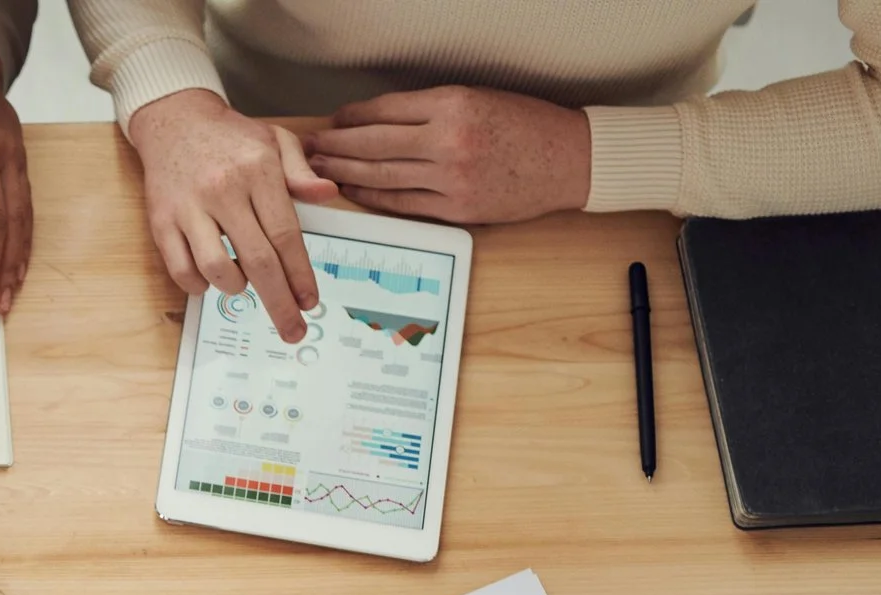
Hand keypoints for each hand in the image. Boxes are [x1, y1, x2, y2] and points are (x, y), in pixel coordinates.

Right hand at [125, 87, 334, 342]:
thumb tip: (327, 195)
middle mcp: (224, 190)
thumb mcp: (274, 141)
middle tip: (292, 329)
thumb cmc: (228, 136)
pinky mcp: (162, 221)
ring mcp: (189, 208)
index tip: (310, 301)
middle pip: (258, 261)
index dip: (300, 275)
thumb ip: (301, 172)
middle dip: (279, 302)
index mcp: (258, 170)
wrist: (173, 119)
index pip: (286, 234)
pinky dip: (198, 285)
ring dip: (236, 288)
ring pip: (218, 269)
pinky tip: (209, 279)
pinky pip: (180, 270)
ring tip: (242, 284)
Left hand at [305, 86, 591, 223]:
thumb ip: (430, 109)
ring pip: (381, 177)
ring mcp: (451, 179)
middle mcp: (449, 141)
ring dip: (344, 174)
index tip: (334, 121)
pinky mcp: (456, 210)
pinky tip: (353, 192)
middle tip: (310, 148)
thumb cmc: (527, 126)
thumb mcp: (479, 98)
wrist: (570, 160)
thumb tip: (378, 120)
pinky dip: (372, 198)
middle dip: (336, 146)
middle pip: (373, 145)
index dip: (352, 118)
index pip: (385, 111)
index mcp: (454, 105)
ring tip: (320, 171)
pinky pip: (401, 204)